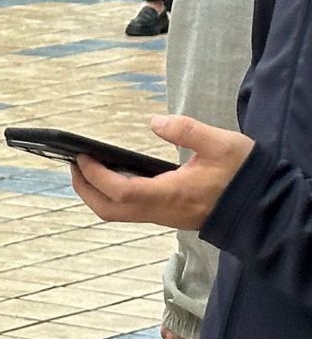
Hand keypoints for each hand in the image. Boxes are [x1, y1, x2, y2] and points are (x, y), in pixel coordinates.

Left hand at [72, 114, 255, 230]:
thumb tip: (154, 122)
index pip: (121, 191)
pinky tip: (113, 174)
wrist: (266, 206)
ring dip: (97, 193)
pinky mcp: (169, 215)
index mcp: (173, 193)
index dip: (95, 175)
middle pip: (110, 210)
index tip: (82, 156)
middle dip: (84, 188)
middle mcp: (164, 210)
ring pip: (119, 214)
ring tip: (87, 167)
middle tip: (73, 163)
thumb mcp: (222, 144)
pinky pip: (132, 211)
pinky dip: (114, 195)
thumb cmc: (245, 175)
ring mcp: (165, 216)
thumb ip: (187, 130)